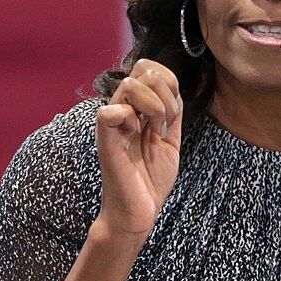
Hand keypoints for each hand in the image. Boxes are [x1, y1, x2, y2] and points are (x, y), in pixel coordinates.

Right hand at [93, 59, 183, 241]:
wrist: (139, 212)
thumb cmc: (151, 180)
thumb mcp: (170, 140)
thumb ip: (172, 113)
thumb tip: (174, 88)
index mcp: (137, 108)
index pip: (150, 67)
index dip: (170, 81)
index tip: (174, 113)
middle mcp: (123, 109)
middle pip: (144, 69)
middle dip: (167, 94)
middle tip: (166, 123)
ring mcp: (113, 123)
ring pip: (131, 83)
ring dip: (155, 106)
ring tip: (156, 131)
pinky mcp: (106, 140)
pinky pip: (109, 110)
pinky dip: (131, 117)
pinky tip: (138, 135)